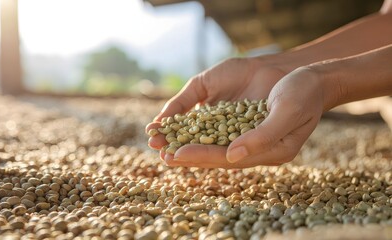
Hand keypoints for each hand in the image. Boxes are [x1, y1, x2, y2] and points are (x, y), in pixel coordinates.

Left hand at [148, 67, 326, 168]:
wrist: (309, 74)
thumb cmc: (304, 93)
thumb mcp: (288, 112)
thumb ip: (262, 136)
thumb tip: (232, 156)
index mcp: (266, 151)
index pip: (227, 158)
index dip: (201, 156)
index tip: (176, 155)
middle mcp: (250, 144)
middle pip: (213, 152)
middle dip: (186, 152)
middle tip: (161, 154)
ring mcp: (242, 129)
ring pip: (208, 138)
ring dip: (184, 139)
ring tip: (158, 141)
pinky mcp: (236, 114)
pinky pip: (211, 122)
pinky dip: (191, 122)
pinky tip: (173, 123)